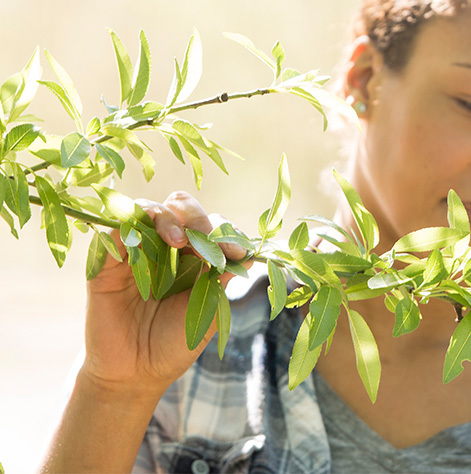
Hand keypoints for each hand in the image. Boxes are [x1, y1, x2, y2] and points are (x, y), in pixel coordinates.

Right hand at [79, 191, 246, 397]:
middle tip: (206, 240)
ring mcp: (137, 250)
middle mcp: (166, 246)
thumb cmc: (176, 342)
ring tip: (177, 241)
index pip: (212, 226)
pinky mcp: (108, 260)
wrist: (135, 374)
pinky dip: (130, 223)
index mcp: (195, 256)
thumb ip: (224, 279)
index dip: (226, 233)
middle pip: (181, 207)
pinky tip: (144, 240)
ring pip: (149, 209)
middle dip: (198, 218)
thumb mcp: (209, 311)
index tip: (237, 252)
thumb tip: (251, 253)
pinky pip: (116, 228)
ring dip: (167, 217)